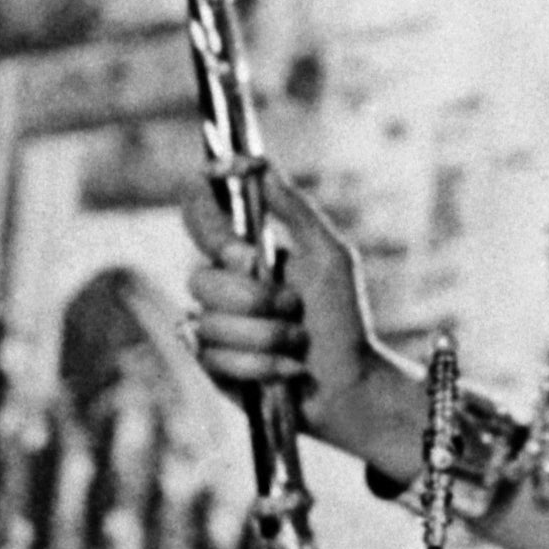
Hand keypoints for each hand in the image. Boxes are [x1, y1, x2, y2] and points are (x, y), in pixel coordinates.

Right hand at [181, 169, 385, 432]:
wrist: (348, 385)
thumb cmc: (344, 319)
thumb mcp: (329, 256)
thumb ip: (295, 209)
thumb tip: (257, 163)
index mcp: (246, 251)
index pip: (200, 216)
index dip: (207, 222)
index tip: (241, 247)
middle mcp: (223, 285)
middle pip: (200, 279)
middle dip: (256, 299)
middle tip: (293, 306)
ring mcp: (213, 327)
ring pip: (209, 323)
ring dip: (265, 336)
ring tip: (297, 342)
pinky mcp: (212, 367)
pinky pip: (214, 360)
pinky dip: (259, 365)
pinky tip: (285, 369)